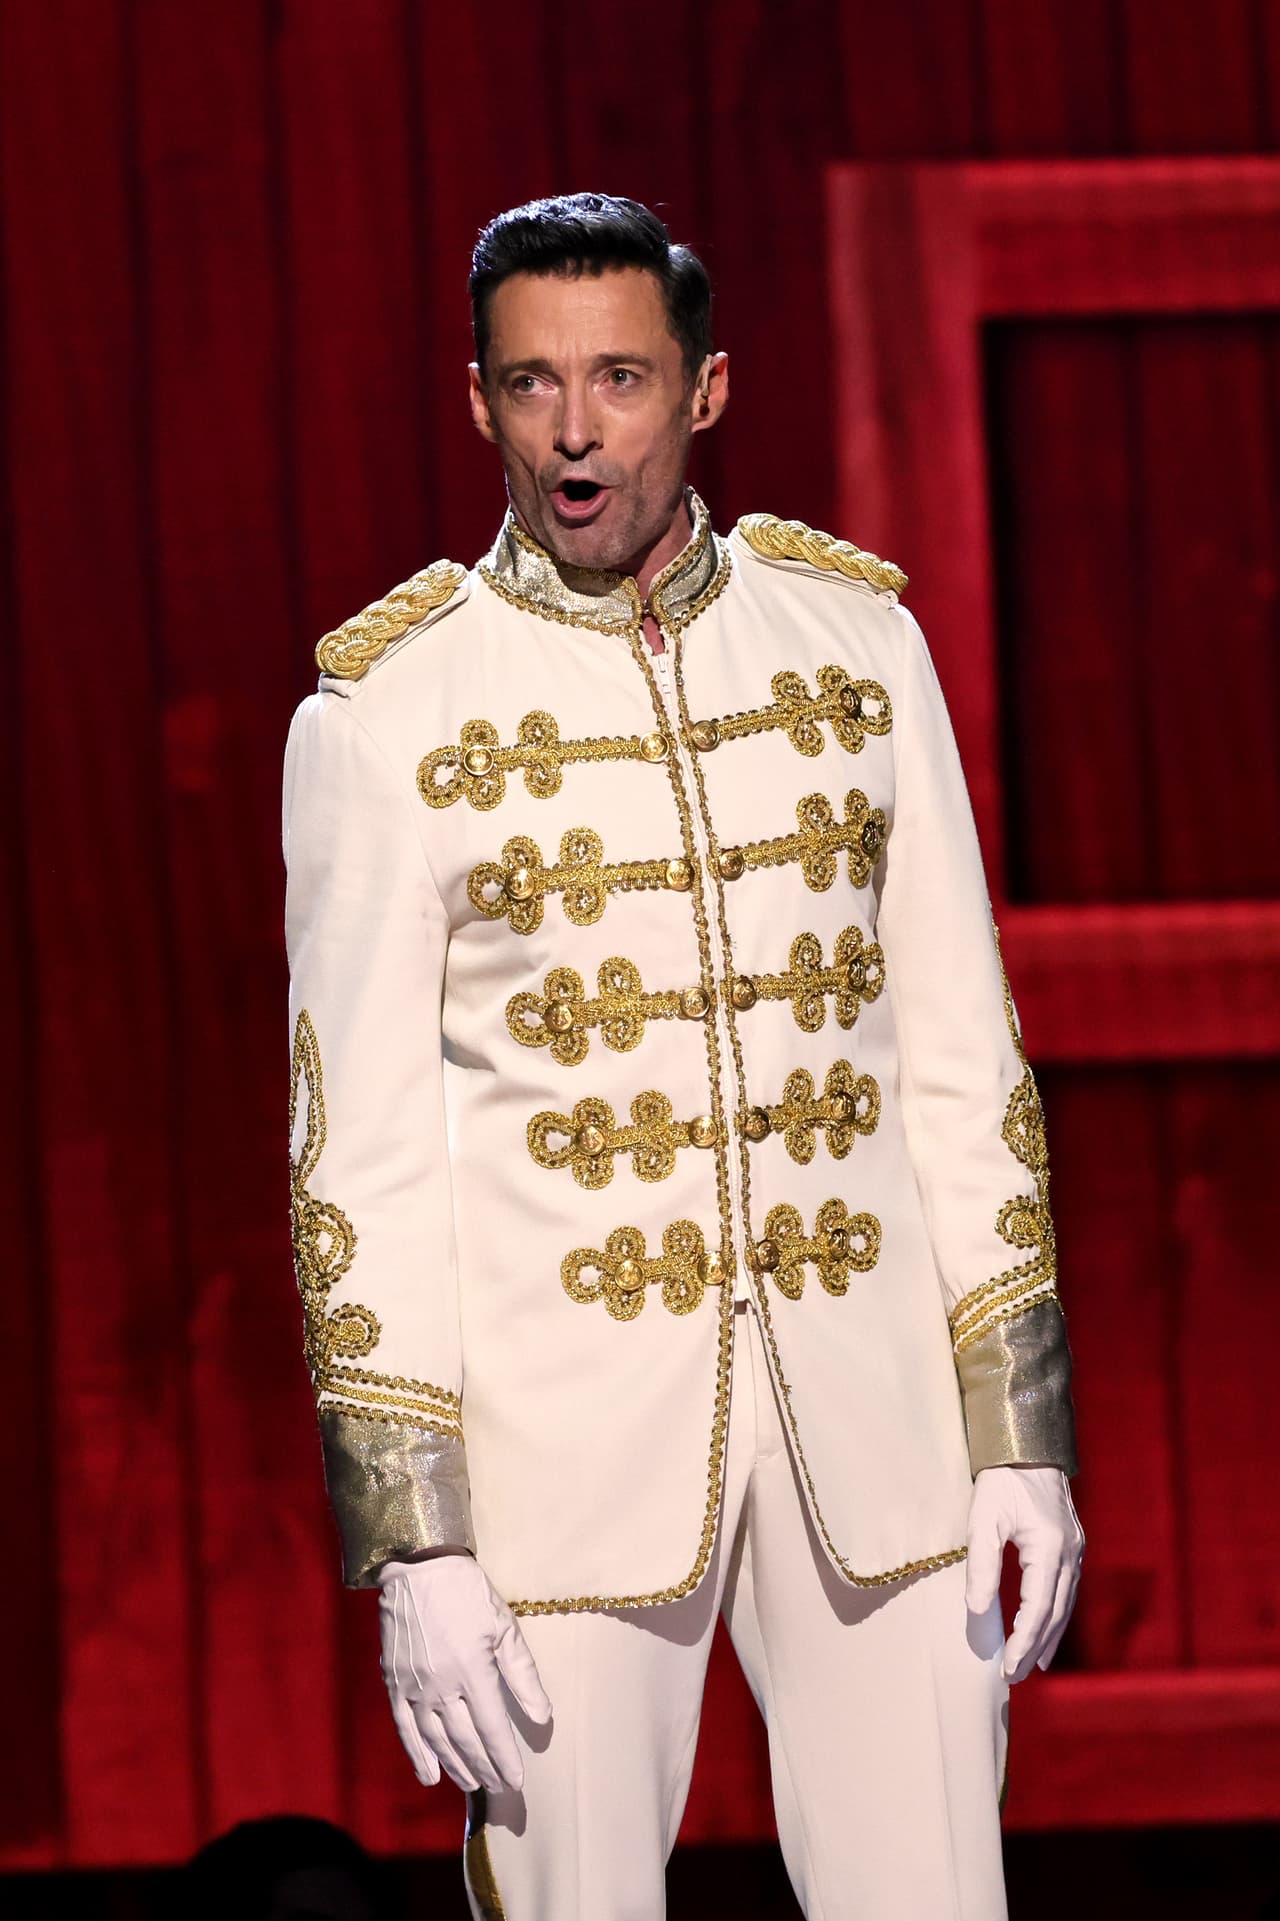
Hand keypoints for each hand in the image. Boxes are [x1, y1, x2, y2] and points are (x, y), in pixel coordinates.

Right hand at [377, 1551, 551, 1791]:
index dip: (505, 1757)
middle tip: (499, 1789)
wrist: (417, 1568)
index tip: (517, 1781)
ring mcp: (414, 1687)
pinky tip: (429, 1776)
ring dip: (456, 1766)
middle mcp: (442, 1686)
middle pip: (466, 1739)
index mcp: (474, 1670)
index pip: (493, 1728)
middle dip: (485, 1766)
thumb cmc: (467, 1593)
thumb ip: (523, 1674)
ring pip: (436, 1739)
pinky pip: (405, 1728)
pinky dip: (417, 1755)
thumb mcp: (504, 1626)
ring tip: (472, 1784)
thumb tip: (543, 1716)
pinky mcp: (393, 1683)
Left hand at [964, 1466, 1084, 1683]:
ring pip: (1065, 1605)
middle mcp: (1070, 1554)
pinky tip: (1046, 1627)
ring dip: (1049, 1636)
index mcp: (1049, 1549)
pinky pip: (1067, 1589)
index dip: (1022, 1643)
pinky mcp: (1073, 1544)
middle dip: (1036, 1648)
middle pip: (1055, 1614)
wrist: (1028, 1444)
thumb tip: (975, 1610)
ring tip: (1034, 1664)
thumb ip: (981, 1565)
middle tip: (1016, 1676)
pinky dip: (1056, 1614)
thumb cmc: (1001, 1478)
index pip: (1036, 1610)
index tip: (1007, 1668)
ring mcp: (1076, 1550)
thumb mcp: (983, 1518)